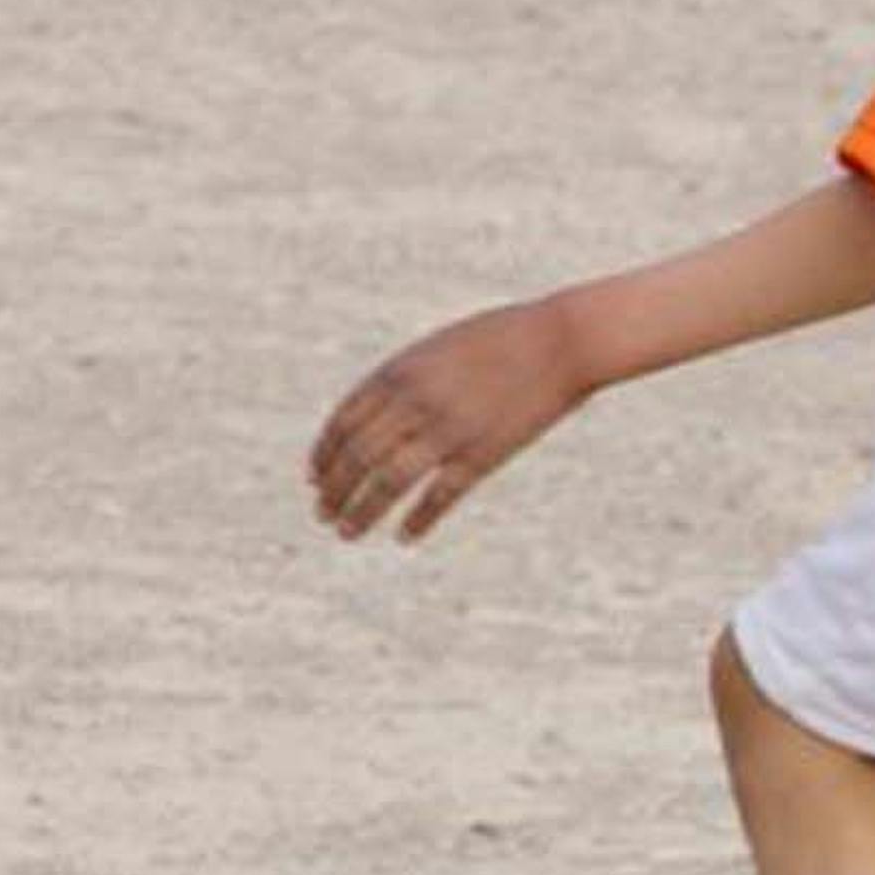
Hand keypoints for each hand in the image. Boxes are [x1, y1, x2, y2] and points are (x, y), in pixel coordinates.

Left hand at [312, 301, 588, 544]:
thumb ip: (403, 379)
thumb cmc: (501, 338)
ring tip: (346, 532)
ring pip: (388, 482)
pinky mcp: (482, 454)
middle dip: (333, 489)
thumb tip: (373, 412)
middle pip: (358, 456)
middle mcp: (416, 402)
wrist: (561, 340)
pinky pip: (439, 496)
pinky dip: (418, 520)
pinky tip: (405, 536)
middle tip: (322, 513)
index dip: (324, 454)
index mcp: (400, 371)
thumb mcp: (438, 347)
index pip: (344, 421)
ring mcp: (448, 430)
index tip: (313, 479)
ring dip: (361, 511)